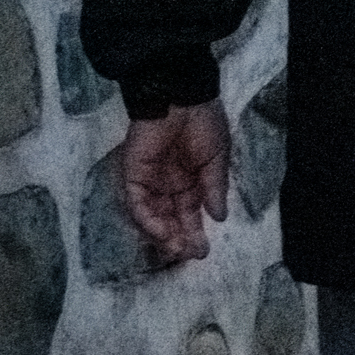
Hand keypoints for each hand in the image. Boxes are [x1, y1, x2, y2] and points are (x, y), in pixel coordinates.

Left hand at [117, 106, 232, 266]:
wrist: (181, 99)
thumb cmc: (204, 123)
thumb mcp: (217, 158)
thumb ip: (215, 188)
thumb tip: (220, 217)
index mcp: (191, 180)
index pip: (190, 213)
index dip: (195, 232)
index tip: (203, 251)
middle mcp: (168, 185)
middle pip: (171, 219)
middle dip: (180, 239)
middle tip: (190, 255)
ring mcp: (150, 182)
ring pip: (153, 216)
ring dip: (163, 235)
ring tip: (177, 248)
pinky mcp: (133, 176)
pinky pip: (138, 204)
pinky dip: (148, 220)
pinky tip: (162, 231)